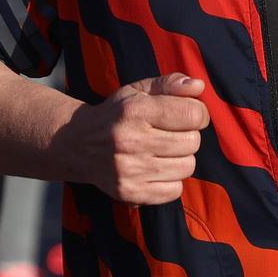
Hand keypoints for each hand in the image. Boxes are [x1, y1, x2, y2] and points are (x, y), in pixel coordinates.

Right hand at [60, 73, 210, 204]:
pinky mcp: (129, 193)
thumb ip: (170, 84)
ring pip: (187, 167)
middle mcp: (131, 141)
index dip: (198, 113)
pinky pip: (174, 191)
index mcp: (135, 111)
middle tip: (171, 134)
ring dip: (181, 158)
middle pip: (192, 142)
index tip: (188, 115)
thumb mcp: (138, 91)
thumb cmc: (116, 114)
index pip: (192, 114)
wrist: (78, 144)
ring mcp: (129, 170)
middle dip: (188, 135)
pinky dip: (172, 181)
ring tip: (163, 151)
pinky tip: (157, 169)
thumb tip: (199, 86)